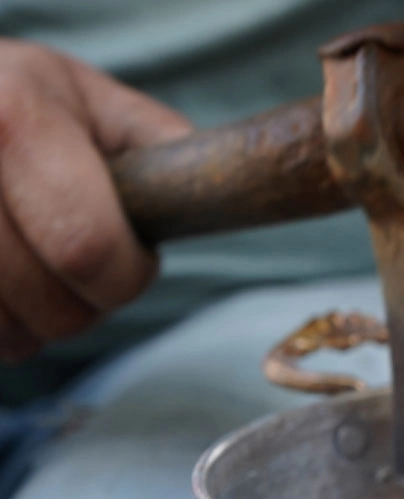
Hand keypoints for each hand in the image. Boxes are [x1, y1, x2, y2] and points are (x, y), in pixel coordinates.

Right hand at [0, 41, 190, 361]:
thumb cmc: (14, 104)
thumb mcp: (88, 101)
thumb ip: (159, 146)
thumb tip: (225, 192)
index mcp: (16, 118)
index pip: (89, 249)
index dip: (125, 278)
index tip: (129, 265)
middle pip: (48, 305)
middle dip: (84, 308)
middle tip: (82, 276)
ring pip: (2, 334)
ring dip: (31, 328)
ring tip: (32, 278)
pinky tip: (0, 290)